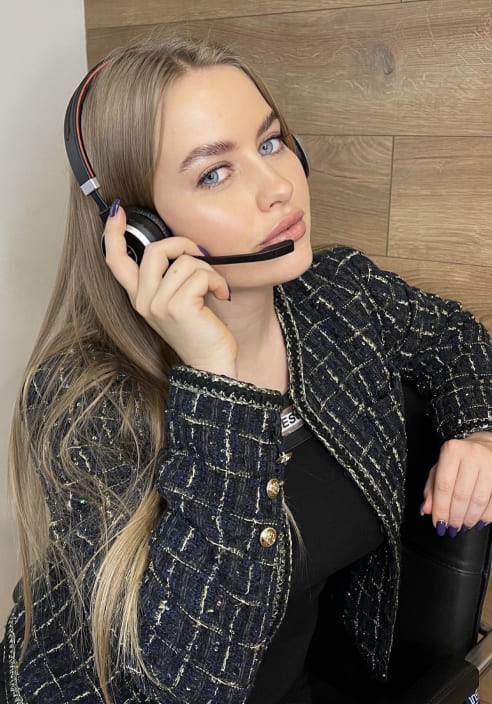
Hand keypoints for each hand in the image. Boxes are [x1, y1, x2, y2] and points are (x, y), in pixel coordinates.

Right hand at [104, 204, 237, 376]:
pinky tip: (222, 295)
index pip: (116, 261)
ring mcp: (158, 304)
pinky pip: (200, 274)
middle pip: (154, 250)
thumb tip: (180, 246)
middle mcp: (143, 301)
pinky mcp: (178, 306)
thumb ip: (169, 276)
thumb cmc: (199, 331)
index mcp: (139, 297)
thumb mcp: (177, 300)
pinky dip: (217, 281)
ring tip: (215, 289)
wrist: (211, 362)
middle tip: (202, 257)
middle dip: (183, 245)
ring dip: (209, 270)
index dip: (113, 233)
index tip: (117, 211)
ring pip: (184, 262)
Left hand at [421, 431, 491, 535]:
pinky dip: (486, 516)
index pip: (444, 486)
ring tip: (464, 526)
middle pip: (461, 495)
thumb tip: (426, 509)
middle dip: (455, 517)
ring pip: (479, 500)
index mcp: (452, 450)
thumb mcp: (441, 467)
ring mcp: (491, 464)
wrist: (486, 445)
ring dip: (470, 519)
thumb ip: (432, 488)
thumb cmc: (460, 458)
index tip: (439, 523)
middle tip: (452, 528)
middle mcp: (472, 455)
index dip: (440, 509)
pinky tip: (479, 521)